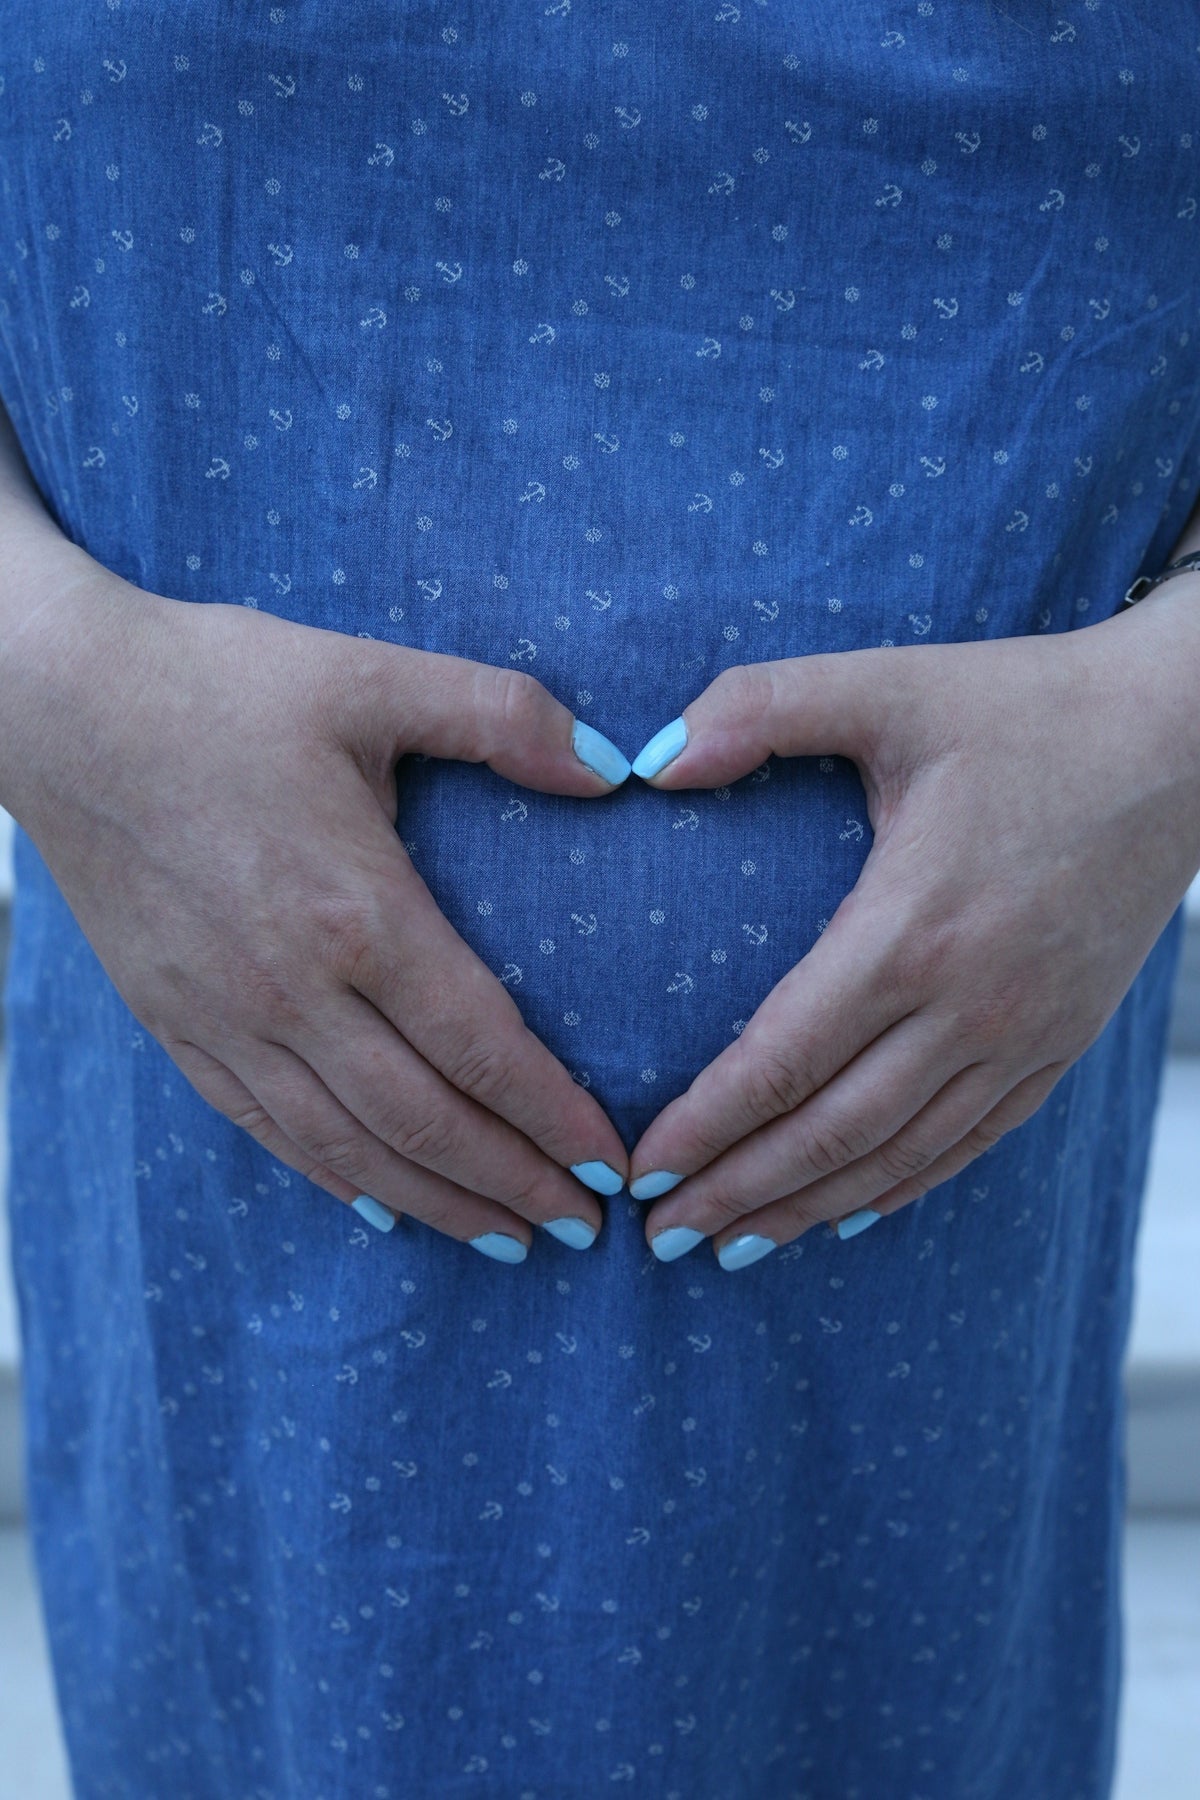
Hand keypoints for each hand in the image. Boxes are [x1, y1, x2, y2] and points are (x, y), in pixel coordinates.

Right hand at [9, 572, 633, 1260]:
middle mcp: (292, 988)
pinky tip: (377, 1203)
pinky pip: (263, 1126)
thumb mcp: (369, 675)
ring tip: (504, 1240)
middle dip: (512, 1186)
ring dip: (435, 1202)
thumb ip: (503, 716)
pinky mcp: (173, 1022)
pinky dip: (330, 1175)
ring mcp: (224, 1017)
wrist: (56, 706)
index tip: (609, 1168)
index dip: (551, 1117)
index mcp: (356, 910)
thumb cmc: (216, 686)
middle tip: (582, 1232)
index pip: (480, 1046)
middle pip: (423, 1121)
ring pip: (346, 1145)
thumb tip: (613, 766)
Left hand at [626, 601, 1199, 1266]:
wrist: (1185, 737)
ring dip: (808, 1208)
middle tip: (660, 1237)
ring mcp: (1026, 1033)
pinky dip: (902, 1185)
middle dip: (736, 1192)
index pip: (781, 1060)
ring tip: (734, 1246)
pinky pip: (972, 1140)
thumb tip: (652, 763)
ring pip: (899, 1155)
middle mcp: (970, 1003)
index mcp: (911, 927)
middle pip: (830, 1133)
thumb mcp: (890, 682)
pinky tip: (849, 1212)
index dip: (705, 1128)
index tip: (642, 1173)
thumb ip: (761, 707)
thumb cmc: (1029, 707)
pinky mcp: (1064, 1040)